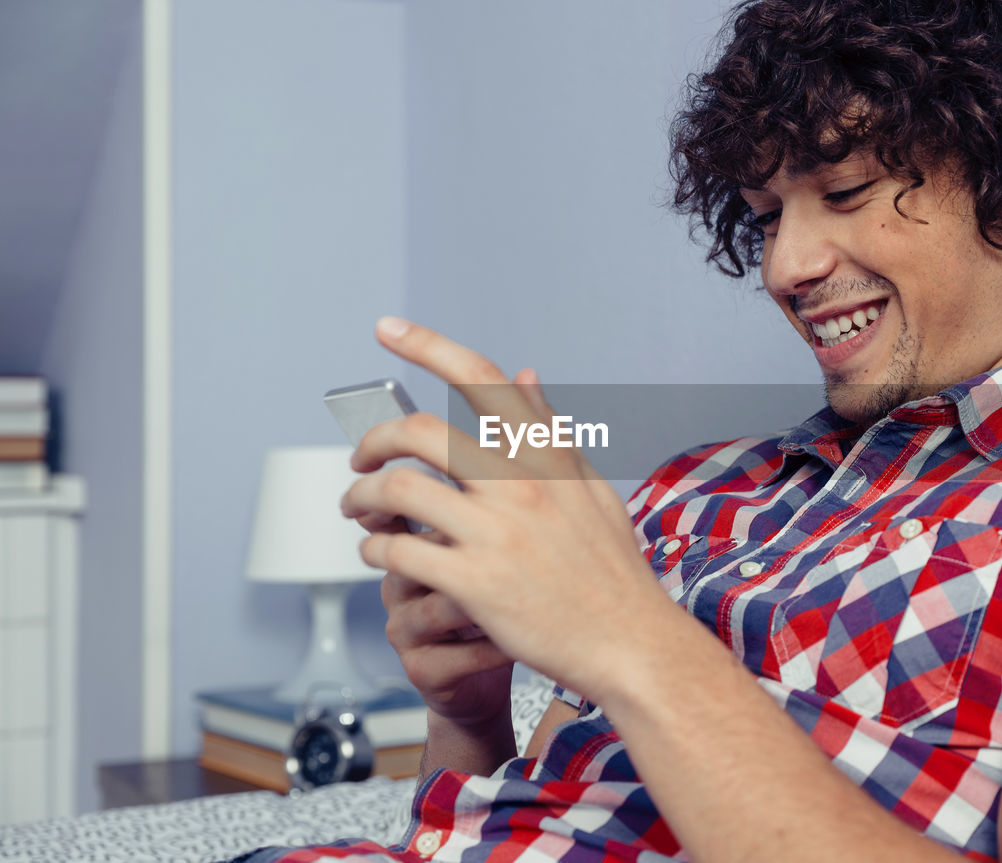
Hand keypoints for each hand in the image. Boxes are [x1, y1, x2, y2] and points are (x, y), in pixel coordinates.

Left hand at [341, 317, 686, 703]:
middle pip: (418, 432)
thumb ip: (549, 430)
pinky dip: (375, 550)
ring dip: (360, 499)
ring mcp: (496, 533)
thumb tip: (523, 374)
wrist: (630, 645)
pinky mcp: (475, 583)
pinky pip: (398, 552)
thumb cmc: (611, 572)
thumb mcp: (590, 488)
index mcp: (546, 456)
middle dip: (372, 441)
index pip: (481, 378)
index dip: (427, 345)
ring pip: (396, 492)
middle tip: (361, 459)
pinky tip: (380, 556)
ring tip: (357, 512)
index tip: (387, 328)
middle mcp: (521, 485)